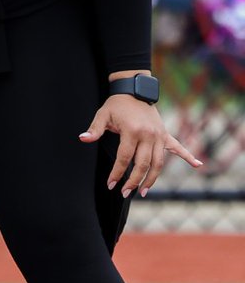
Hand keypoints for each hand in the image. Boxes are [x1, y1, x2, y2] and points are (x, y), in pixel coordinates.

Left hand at [80, 96, 202, 197]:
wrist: (135, 89)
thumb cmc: (117, 104)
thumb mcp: (103, 115)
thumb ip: (94, 129)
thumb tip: (83, 139)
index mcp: (132, 131)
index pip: (125, 159)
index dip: (117, 173)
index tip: (110, 185)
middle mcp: (148, 135)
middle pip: (143, 165)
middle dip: (134, 181)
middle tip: (125, 193)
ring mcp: (159, 135)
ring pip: (158, 163)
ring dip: (152, 178)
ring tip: (143, 192)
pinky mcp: (165, 134)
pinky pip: (178, 147)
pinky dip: (188, 156)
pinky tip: (198, 165)